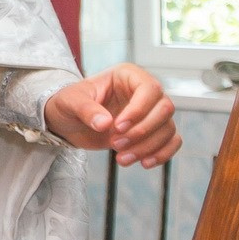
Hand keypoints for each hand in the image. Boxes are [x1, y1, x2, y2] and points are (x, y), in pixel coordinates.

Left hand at [45, 63, 180, 167]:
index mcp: (128, 76)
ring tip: (121, 159)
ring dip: (148, 147)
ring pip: (168, 128)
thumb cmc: (68, 103)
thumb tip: (105, 124)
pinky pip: (171, 141)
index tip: (117, 128)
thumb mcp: (70, 102)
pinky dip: (162, 154)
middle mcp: (144, 92)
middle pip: (164, 109)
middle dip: (142, 131)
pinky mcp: (151, 131)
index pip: (149, 89)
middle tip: (115, 144)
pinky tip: (144, 163)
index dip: (138, 110)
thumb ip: (86, 110)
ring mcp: (151, 112)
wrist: (66, 122)